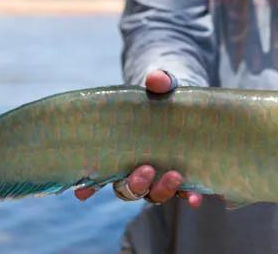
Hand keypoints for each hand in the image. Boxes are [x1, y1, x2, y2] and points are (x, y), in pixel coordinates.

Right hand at [73, 70, 203, 208]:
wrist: (190, 103)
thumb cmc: (165, 96)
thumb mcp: (163, 85)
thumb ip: (160, 81)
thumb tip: (155, 79)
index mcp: (122, 152)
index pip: (101, 173)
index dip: (90, 186)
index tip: (83, 191)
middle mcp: (138, 170)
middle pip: (129, 190)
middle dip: (135, 185)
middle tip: (145, 170)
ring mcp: (160, 176)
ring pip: (154, 195)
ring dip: (162, 190)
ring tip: (174, 175)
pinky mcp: (185, 177)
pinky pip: (184, 194)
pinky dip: (188, 198)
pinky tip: (194, 198)